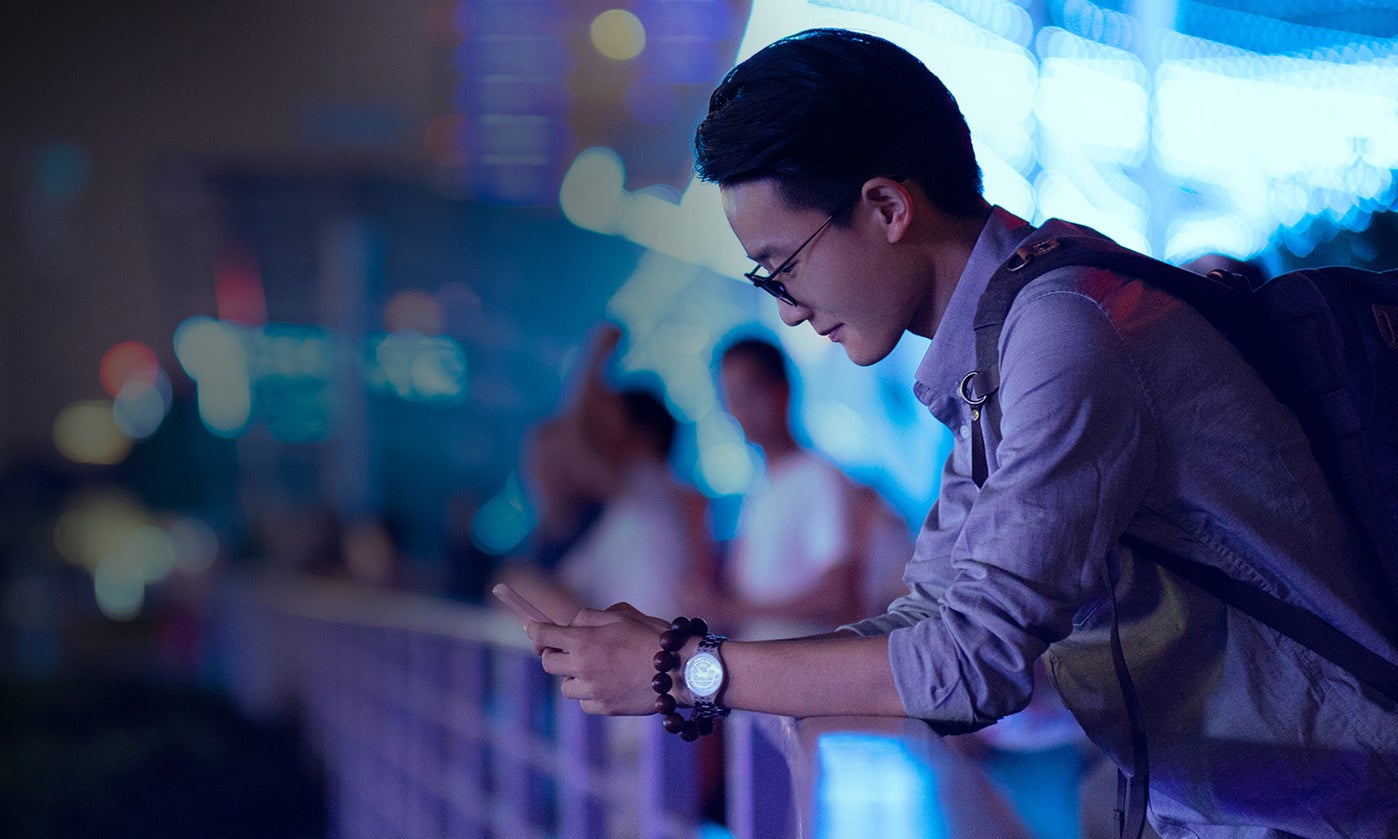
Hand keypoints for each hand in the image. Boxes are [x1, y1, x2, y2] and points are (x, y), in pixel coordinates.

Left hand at [529, 602, 669, 715]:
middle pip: (547, 662)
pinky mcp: (603, 708)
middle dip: (553, 654)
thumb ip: (590, 618)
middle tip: (566, 649)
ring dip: (573, 675)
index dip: (534, 629)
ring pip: (565, 685)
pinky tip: (609, 684)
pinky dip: (590, 693)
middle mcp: (582, 666)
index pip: (542, 635)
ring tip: (597, 668)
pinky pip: (584, 701)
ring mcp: (592, 690)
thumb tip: (570, 625)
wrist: (681, 670)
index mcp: (584, 640)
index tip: (533, 628)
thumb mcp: (622, 614)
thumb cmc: (654, 637)